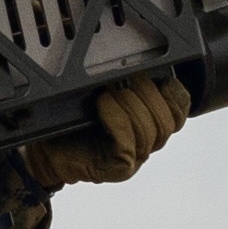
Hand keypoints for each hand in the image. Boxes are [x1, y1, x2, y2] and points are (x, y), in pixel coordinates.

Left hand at [20, 74, 186, 189]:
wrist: (48, 150)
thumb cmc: (73, 123)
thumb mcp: (103, 94)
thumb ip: (125, 82)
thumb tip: (136, 59)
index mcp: (150, 124)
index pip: (179, 112)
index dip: (174, 93)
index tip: (158, 76)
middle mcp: (146, 144)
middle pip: (168, 122)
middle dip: (148, 94)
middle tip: (127, 79)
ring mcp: (134, 160)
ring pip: (149, 133)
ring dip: (129, 105)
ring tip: (109, 92)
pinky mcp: (118, 169)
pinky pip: (127, 145)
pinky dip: (117, 119)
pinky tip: (103, 104)